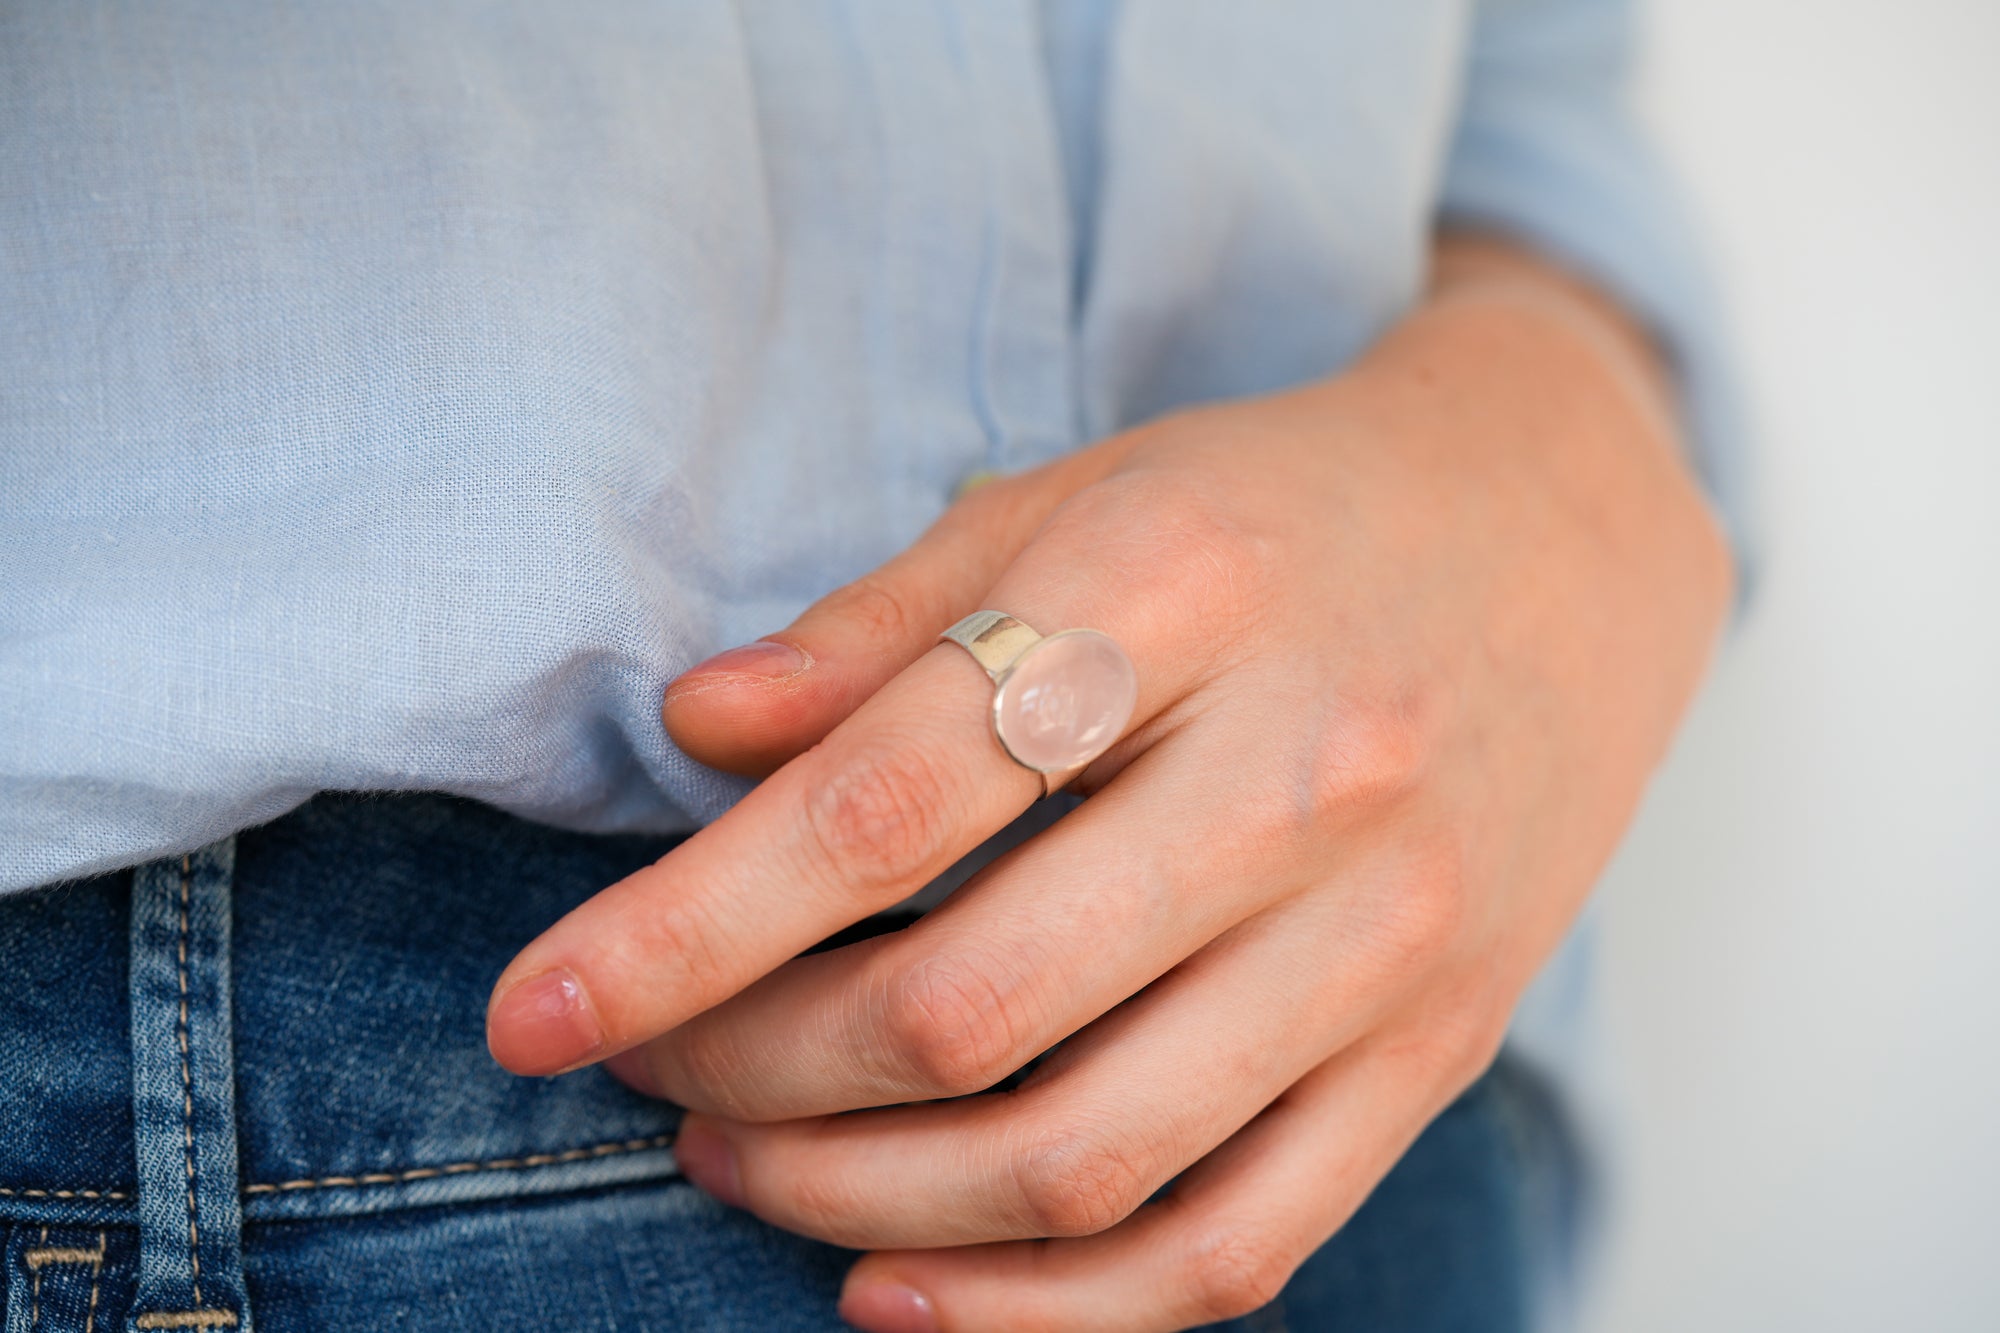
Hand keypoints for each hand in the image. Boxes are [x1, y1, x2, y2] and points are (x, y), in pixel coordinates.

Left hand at [486, 235, 1734, 1331]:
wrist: (1564, 537)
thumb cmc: (1285, 507)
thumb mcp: (1084, 491)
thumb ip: (884, 619)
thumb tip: (692, 735)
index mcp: (1184, 594)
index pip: (884, 804)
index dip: (677, 929)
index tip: (533, 1009)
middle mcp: (1306, 776)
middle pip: (966, 1008)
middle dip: (747, 1067)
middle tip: (646, 1059)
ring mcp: (1389, 938)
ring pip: (1084, 1160)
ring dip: (858, 1202)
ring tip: (736, 1153)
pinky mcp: (1438, 1048)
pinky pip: (1233, 1245)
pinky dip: (1047, 1314)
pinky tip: (898, 1293)